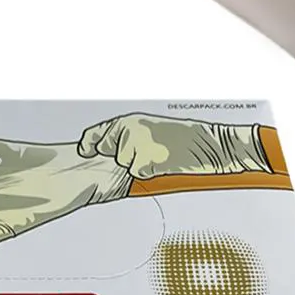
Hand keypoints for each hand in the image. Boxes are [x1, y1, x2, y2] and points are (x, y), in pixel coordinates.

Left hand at [77, 114, 270, 179]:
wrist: (209, 144)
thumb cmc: (184, 138)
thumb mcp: (152, 129)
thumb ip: (128, 135)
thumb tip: (106, 148)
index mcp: (130, 119)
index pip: (99, 131)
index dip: (90, 142)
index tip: (85, 149)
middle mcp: (129, 129)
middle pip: (111, 153)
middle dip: (123, 156)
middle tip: (149, 152)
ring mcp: (135, 145)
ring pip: (125, 165)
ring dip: (139, 165)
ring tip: (160, 155)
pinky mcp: (144, 161)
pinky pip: (139, 175)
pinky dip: (151, 173)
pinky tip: (164, 163)